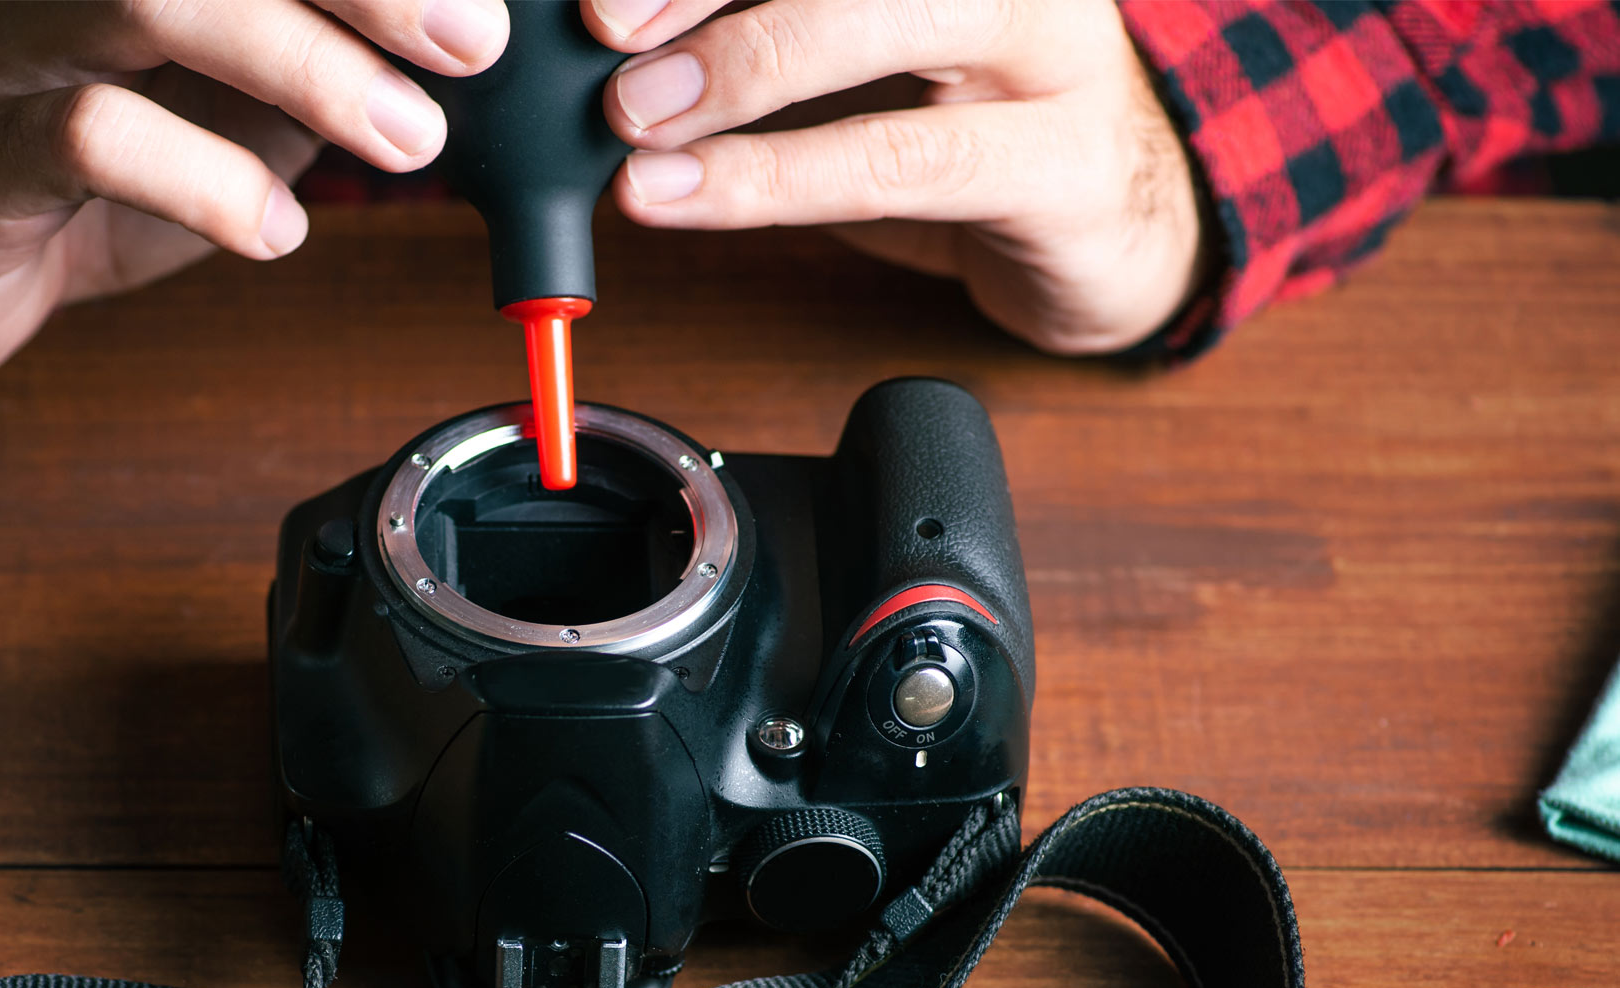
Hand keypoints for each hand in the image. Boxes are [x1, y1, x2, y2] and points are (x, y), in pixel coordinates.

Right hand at [0, 0, 508, 386]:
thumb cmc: (112, 162)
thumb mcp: (248, 96)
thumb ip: (337, 60)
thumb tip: (468, 44)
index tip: (481, 3)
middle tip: (473, 46)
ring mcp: (10, 44)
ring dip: (306, 68)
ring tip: (409, 141)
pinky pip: (86, 137)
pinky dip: (207, 186)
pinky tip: (276, 233)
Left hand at [586, 0, 1207, 354]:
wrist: (1124, 228)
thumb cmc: (965, 122)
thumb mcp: (854, 46)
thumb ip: (756, 20)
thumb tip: (607, 34)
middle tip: (601, 24)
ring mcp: (1051, 43)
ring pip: (885, 18)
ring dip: (745, 64)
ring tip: (637, 119)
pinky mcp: (1064, 161)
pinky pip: (906, 161)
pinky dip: (778, 178)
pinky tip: (689, 196)